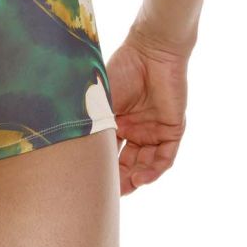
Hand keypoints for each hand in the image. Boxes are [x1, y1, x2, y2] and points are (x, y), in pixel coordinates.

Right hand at [105, 28, 187, 194]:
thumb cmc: (122, 70)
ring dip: (136, 178)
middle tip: (107, 194)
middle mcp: (135, 129)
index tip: (90, 184)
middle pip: (127, 163)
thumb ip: (94, 125)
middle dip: (118, 180)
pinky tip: (142, 176)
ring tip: (125, 188)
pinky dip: (154, 169)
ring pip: (146, 163)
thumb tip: (75, 151)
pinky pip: (164, 157)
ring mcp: (153, 130)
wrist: (151, 51)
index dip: (102, 169)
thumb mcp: (102, 101)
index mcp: (116, 121)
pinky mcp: (172, 129)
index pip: (109, 153)